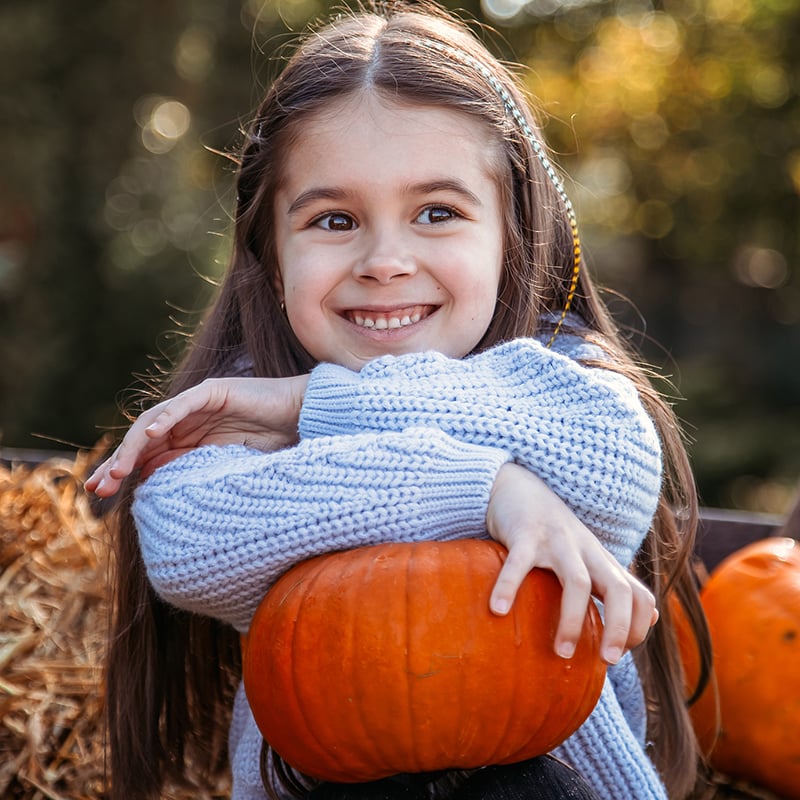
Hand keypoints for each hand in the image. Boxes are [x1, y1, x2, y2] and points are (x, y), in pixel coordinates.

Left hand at [85, 375, 309, 496]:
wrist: (303, 418)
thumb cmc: (272, 444)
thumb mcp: (224, 466)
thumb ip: (191, 469)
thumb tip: (150, 479)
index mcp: (188, 438)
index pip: (146, 454)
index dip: (121, 470)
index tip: (98, 494)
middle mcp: (187, 419)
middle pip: (141, 439)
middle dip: (118, 463)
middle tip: (98, 487)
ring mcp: (199, 403)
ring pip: (154, 422)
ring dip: (134, 446)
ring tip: (120, 470)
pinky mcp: (215, 391)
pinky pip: (185, 403)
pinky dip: (168, 418)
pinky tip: (154, 436)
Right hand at [486, 463, 656, 664]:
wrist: (518, 486)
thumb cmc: (552, 532)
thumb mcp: (588, 556)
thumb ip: (617, 584)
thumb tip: (655, 617)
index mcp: (601, 560)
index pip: (639, 595)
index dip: (638, 627)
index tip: (615, 655)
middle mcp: (586, 550)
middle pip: (617, 589)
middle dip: (619, 627)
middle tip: (607, 661)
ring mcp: (556, 541)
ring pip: (576, 581)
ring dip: (572, 620)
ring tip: (560, 652)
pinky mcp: (524, 534)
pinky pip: (519, 563)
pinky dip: (509, 586)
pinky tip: (497, 610)